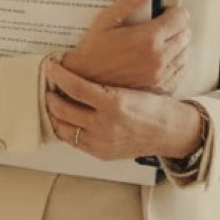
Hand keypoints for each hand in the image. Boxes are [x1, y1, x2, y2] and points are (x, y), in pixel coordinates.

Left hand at [44, 60, 202, 161]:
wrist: (169, 132)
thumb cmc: (153, 106)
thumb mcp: (130, 88)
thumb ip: (103, 86)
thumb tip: (77, 74)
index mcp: (114, 103)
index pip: (75, 87)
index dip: (58, 75)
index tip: (50, 66)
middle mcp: (105, 125)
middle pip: (62, 109)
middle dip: (51, 96)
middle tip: (50, 85)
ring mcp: (101, 142)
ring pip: (63, 129)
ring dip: (54, 114)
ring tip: (54, 102)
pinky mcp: (100, 153)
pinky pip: (73, 141)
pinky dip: (65, 129)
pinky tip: (66, 119)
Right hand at [62, 0, 190, 93]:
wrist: (85, 84)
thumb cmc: (92, 52)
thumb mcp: (105, 21)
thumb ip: (129, 2)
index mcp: (149, 39)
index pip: (181, 18)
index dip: (174, 12)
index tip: (163, 13)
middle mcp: (160, 58)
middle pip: (186, 34)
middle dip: (177, 27)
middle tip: (161, 26)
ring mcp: (162, 76)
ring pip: (186, 53)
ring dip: (178, 44)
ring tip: (160, 42)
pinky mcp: (161, 88)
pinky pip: (181, 71)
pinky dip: (176, 62)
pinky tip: (161, 58)